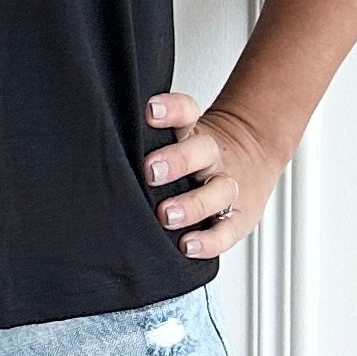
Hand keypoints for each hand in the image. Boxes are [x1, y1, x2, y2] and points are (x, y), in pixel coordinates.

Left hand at [141, 91, 288, 258]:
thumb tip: (104, 142)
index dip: (172, 110)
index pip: (187, 113)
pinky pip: (225, 232)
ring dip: (191, 204)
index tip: (151, 112)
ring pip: (217, 193)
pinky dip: (208, 242)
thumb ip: (149, 140)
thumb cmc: (198, 155)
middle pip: (201, 152)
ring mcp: (227, 188)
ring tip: (166, 215)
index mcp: (195, 134)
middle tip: (151, 170)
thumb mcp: (182, 135)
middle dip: (176, 160)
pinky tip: (187, 246)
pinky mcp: (239, 219)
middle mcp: (212, 159)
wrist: (252, 159)